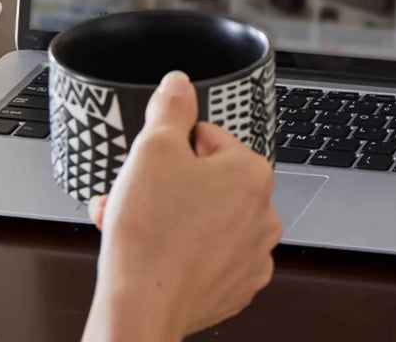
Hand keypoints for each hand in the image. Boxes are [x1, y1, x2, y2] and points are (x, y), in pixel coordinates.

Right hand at [82, 70, 280, 341]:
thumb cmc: (151, 236)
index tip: (154, 163)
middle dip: (166, 183)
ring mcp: (251, 255)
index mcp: (253, 173)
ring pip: (205, 217)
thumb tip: (180, 85)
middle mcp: (263, 214)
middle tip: (136, 194)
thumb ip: (171, 107)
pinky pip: (207, 254)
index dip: (173, 147)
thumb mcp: (154, 148)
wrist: (140, 310)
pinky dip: (181, 249)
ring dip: (168, 214)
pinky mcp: (234, 288)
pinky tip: (152, 251)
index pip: (209, 137)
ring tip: (132, 223)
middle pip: (207, 179)